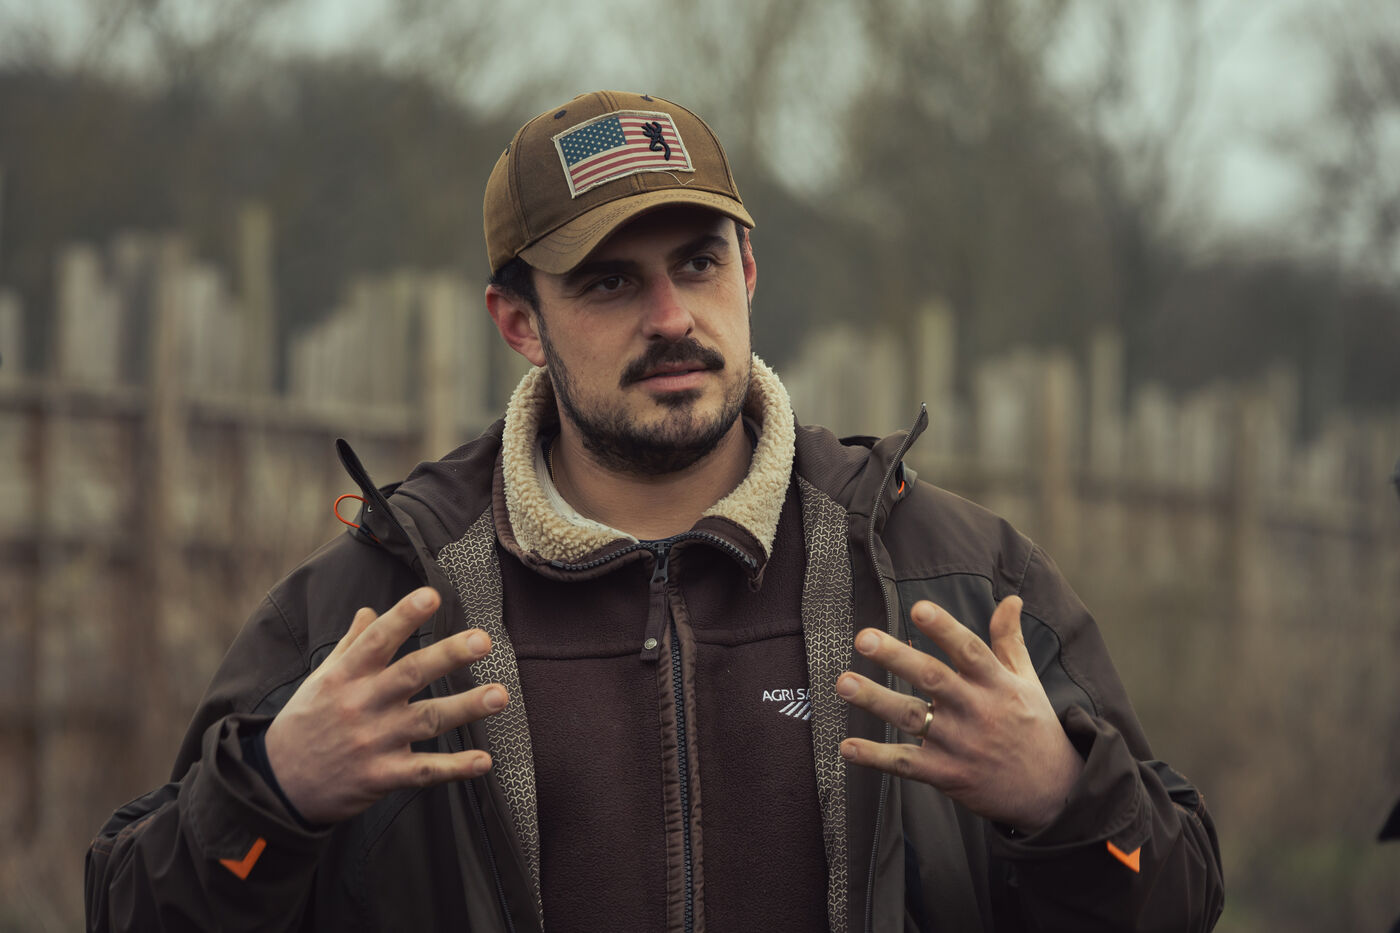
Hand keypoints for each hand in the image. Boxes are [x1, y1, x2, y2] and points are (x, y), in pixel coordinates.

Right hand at [264, 586, 507, 824]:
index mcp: (346, 676)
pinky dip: (455, 768)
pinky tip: (484, 761)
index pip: (378, 639)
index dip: (404, 616)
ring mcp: (373, 741)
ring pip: (426, 720)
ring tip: (500, 695)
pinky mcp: (381, 776)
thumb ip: (351, 645)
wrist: (277, 785)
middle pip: (411, 674)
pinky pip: (424, 771)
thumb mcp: (321, 679)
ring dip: (466, 708)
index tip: (432, 595)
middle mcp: (361, 704)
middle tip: (483, 640)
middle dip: (448, 656)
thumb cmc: (305, 723)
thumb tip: (370, 610)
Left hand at [836, 596, 1082, 832]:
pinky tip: (846, 747)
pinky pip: (906, 764)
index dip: (944, 629)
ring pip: (913, 718)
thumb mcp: (1026, 680)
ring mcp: (960, 744)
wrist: (1054, 793)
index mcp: (996, 684)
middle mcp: (977, 711)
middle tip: (864, 638)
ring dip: (876, 700)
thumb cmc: (1034, 727)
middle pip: (933, 679)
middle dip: (897, 658)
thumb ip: (1009, 640)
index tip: (918, 608)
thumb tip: (1010, 599)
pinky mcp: (947, 774)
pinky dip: (876, 757)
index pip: (969, 651)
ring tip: (843, 683)